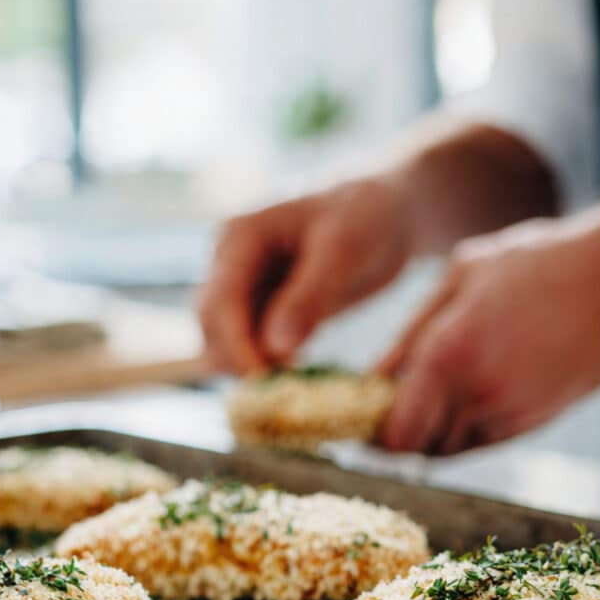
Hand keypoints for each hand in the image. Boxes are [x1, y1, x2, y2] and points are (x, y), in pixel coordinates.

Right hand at [198, 175, 413, 372]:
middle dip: (240, 361)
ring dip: (250, 368)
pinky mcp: (260, 308)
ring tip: (296, 386)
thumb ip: (309, 296)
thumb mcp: (345, 248)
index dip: (236, 348)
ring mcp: (242, 286)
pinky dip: (266, 366)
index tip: (267, 385)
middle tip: (285, 393)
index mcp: (240, 236)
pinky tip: (298, 378)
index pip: (218, 303)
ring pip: (223, 342)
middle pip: (211, 327)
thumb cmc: (368, 213)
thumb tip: (274, 348)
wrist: (387, 206)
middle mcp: (229, 262)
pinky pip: (249, 346)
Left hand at [378, 218, 599, 454]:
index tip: (357, 421)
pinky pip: (479, 443)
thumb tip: (372, 377)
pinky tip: (459, 397)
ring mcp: (510, 414)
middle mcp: (478, 395)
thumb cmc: (538, 263)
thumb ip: (410, 333)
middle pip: (416, 448)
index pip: (395, 433)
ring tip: (423, 397)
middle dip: (393, 435)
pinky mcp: (534, 422)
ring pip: (447, 450)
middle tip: (381, 411)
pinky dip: (459, 431)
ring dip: (426, 433)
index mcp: (449, 354)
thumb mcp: (461, 276)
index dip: (370, 435)